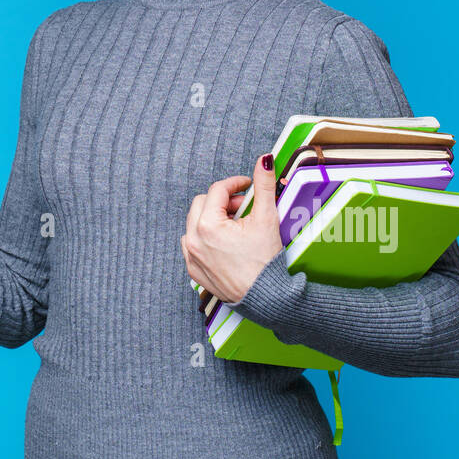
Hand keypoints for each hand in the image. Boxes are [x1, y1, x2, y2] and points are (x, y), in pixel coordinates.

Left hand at [181, 153, 282, 305]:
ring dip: (213, 218)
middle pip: (202, 203)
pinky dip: (206, 237)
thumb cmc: (266, 263)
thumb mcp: (267, 218)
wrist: (266, 297)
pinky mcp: (194, 270)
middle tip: (244, 207)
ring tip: (236, 225)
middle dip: (223, 201)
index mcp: (208, 225)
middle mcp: (194, 240)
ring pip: (195, 223)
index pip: (217, 190)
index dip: (235, 184)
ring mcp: (192, 256)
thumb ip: (263, 186)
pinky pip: (194, 243)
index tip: (248, 186)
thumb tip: (263, 160)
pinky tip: (226, 242)